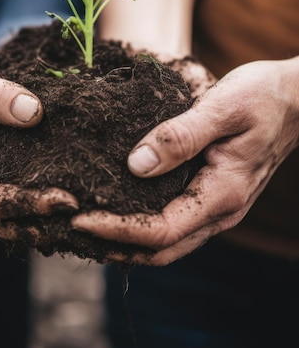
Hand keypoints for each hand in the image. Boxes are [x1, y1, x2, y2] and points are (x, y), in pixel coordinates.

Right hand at [0, 20, 77, 236]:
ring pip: (7, 214)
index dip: (30, 204)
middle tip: (88, 218)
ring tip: (84, 217)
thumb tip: (33, 114)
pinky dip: (37, 200)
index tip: (70, 200)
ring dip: (42, 220)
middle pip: (0, 219)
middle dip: (42, 224)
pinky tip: (69, 194)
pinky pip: (11, 190)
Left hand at [72, 57, 298, 264]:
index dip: (116, 231)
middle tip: (72, 231)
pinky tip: (118, 207)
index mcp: (223, 193)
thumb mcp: (222, 107)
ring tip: (87, 225)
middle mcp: (221, 211)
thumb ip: (180, 136)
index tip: (78, 218)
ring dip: (127, 242)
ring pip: (167, 243)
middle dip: (115, 247)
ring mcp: (217, 207)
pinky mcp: (211, 196)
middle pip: (161, 251)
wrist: (296, 99)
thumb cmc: (263, 96)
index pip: (161, 231)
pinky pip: (174, 223)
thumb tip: (135, 165)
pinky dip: (142, 225)